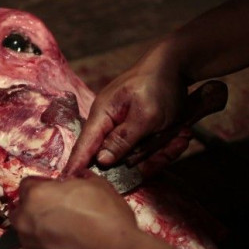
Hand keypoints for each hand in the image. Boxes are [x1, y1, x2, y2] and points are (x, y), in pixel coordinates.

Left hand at [11, 171, 140, 248]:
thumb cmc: (107, 217)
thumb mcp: (98, 186)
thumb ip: (80, 179)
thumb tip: (78, 178)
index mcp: (36, 195)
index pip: (27, 184)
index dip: (43, 185)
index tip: (57, 190)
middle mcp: (26, 220)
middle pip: (21, 209)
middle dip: (35, 207)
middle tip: (58, 210)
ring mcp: (31, 245)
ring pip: (28, 231)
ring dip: (40, 228)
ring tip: (65, 232)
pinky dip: (48, 247)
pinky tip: (67, 248)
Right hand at [65, 38, 189, 173]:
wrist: (176, 66)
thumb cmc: (158, 85)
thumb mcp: (145, 115)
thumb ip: (123, 139)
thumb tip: (100, 160)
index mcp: (103, 115)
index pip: (85, 145)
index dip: (77, 164)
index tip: (67, 182)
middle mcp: (110, 125)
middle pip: (118, 157)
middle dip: (146, 155)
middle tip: (170, 141)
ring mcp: (125, 130)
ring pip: (138, 156)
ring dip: (161, 148)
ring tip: (180, 134)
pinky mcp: (139, 134)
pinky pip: (149, 151)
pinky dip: (166, 145)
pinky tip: (180, 134)